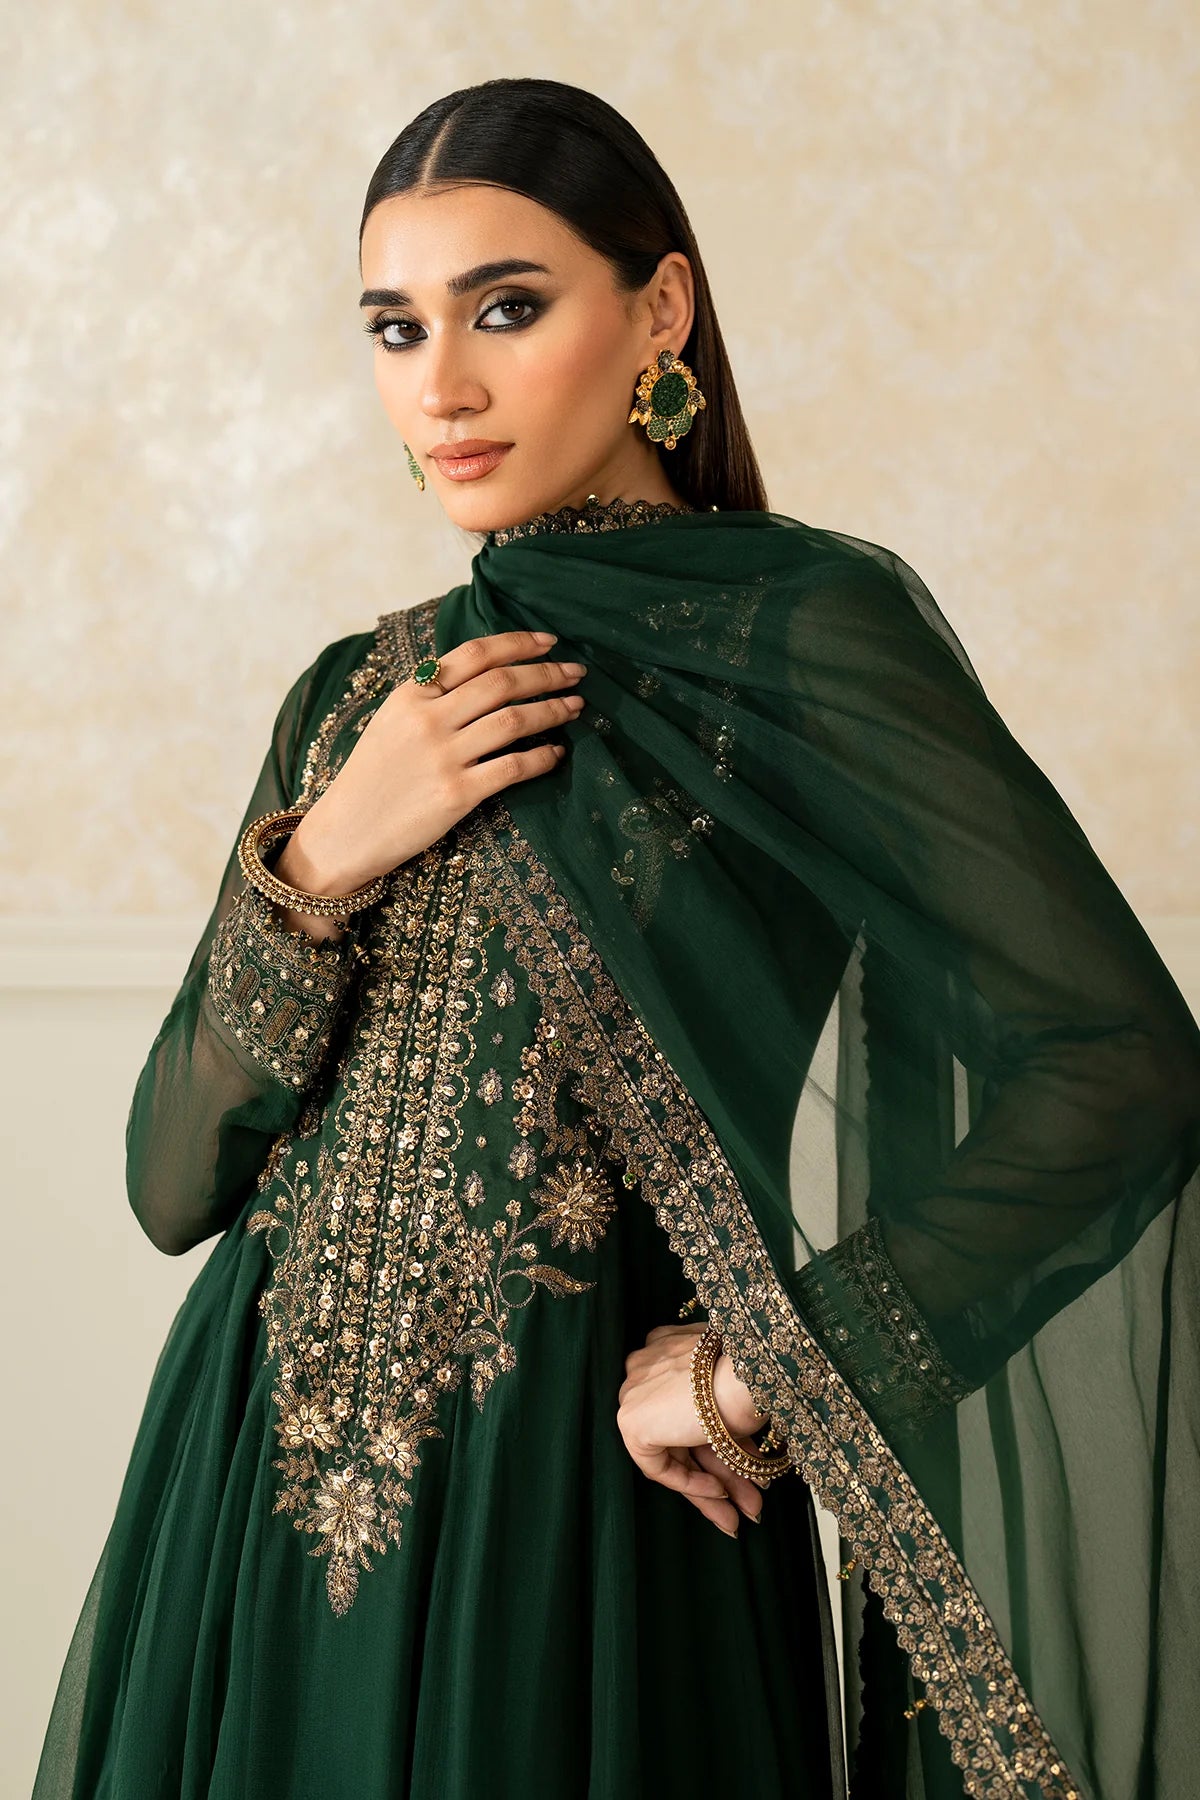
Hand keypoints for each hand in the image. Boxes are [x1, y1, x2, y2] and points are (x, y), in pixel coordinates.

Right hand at [273, 630, 586, 923]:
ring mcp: (443, 756)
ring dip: (552, 709)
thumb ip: (431, 697)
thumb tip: (483, 673)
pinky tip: (556, 753)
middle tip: (577, 673)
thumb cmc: (372, 777)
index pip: (474, 654)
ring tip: (576, 707)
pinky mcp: (457, 794)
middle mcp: (428, 719)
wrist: (346, 832)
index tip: (549, 641)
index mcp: (411, 695)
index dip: (517, 643)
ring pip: (514, 720)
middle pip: (502, 682)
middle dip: (547, 673)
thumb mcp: (392, 722)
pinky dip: (543, 757)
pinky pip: (513, 767)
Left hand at [617, 1323, 770, 1535]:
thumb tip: (743, 1449)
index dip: (720, 1441)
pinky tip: (721, 1494)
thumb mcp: (736, 1392)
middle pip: (685, 1432)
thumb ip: (727, 1417)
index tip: (748, 1461)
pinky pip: (658, 1465)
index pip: (688, 1405)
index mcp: (668, 1347)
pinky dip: (691, 1483)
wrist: (744, 1373)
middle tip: (750, 1497)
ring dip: (716, 1485)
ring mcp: (635, 1392)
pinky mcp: (630, 1420)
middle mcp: (646, 1366)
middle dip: (723, 1469)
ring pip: (677, 1451)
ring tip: (747, 1511)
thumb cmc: (750, 1374)